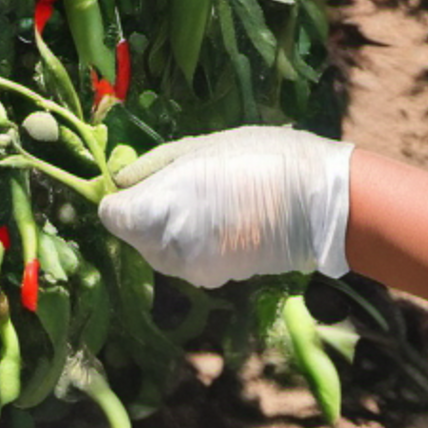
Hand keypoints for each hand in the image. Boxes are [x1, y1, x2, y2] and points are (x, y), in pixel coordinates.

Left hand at [98, 126, 354, 286]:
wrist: (316, 203)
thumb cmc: (258, 158)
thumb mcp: (199, 147)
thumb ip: (153, 167)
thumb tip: (121, 181)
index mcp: (159, 209)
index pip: (111, 215)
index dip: (119, 197)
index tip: (136, 182)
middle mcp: (167, 246)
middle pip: (131, 234)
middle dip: (142, 213)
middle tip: (177, 185)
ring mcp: (191, 268)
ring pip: (156, 250)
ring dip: (165, 230)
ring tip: (202, 201)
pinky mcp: (213, 280)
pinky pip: (183, 261)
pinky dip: (189, 244)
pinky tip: (217, 221)